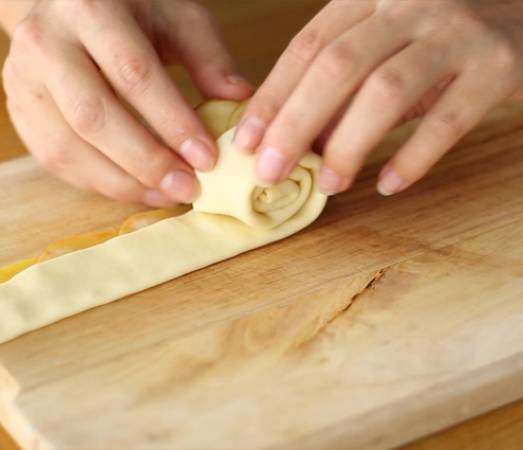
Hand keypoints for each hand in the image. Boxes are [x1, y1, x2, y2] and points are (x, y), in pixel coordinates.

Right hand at [2, 0, 252, 205]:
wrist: (64, 3)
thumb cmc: (129, 9)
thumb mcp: (175, 16)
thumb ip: (207, 55)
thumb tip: (239, 98)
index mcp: (90, 10)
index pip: (133, 74)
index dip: (172, 122)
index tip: (207, 158)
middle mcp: (47, 44)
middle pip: (94, 117)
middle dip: (147, 161)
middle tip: (189, 187)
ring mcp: (24, 80)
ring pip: (68, 147)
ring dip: (123, 182)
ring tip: (168, 195)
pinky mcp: (21, 111)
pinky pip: (56, 160)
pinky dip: (100, 183)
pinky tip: (138, 190)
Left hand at [234, 0, 522, 195]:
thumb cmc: (451, 37)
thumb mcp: (394, 45)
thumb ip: (352, 85)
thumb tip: (303, 140)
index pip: (308, 46)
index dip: (273, 96)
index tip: (247, 142)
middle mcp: (410, 4)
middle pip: (337, 66)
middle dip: (295, 123)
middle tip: (269, 173)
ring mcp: (456, 32)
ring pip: (386, 91)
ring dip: (349, 144)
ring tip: (330, 185)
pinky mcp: (497, 65)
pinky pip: (447, 119)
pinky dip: (413, 156)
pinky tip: (389, 184)